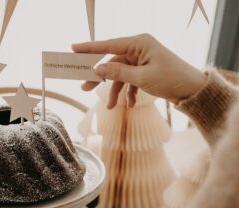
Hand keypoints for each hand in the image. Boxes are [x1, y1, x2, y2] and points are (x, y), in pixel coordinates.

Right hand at [73, 34, 206, 107]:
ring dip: (115, 91)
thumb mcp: (142, 78)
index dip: (90, 47)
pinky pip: (129, 81)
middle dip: (99, 77)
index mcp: (139, 43)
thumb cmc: (171, 79)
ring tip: (110, 106)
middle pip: (111, 62)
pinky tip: (128, 105)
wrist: (192, 90)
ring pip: (119, 75)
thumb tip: (98, 69)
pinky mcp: (144, 71)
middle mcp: (139, 49)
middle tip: (83, 87)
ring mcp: (141, 60)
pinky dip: (127, 93)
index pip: (109, 45)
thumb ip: (118, 73)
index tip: (73, 48)